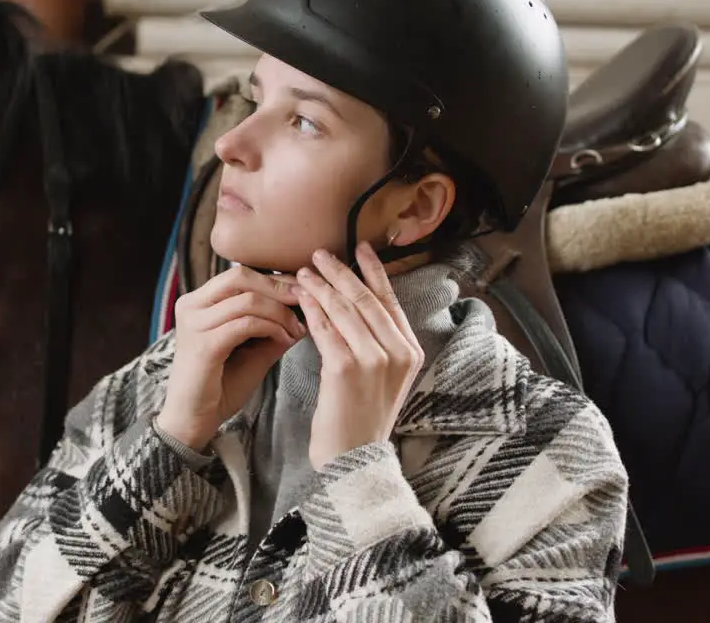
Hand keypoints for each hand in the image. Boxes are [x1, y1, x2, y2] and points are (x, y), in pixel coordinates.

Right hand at [156, 266, 306, 450]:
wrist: (193, 419)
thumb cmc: (220, 385)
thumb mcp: (251, 348)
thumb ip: (272, 326)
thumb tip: (305, 308)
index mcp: (197, 302)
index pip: (239, 275)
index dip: (273, 280)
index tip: (301, 290)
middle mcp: (190, 306)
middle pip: (240, 277)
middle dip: (278, 288)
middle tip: (304, 301)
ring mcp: (194, 324)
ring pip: (248, 300)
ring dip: (280, 313)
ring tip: (296, 329)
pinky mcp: (204, 345)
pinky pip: (246, 323)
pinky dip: (271, 328)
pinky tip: (285, 339)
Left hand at [296, 242, 424, 468]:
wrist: (353, 461)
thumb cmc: (360, 418)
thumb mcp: (380, 377)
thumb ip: (376, 342)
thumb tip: (353, 302)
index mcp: (411, 351)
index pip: (390, 300)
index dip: (373, 270)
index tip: (359, 247)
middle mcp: (399, 352)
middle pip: (366, 299)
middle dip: (340, 272)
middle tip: (319, 254)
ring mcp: (375, 360)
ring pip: (344, 310)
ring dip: (320, 286)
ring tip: (302, 272)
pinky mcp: (347, 368)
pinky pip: (325, 328)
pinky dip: (310, 309)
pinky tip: (299, 297)